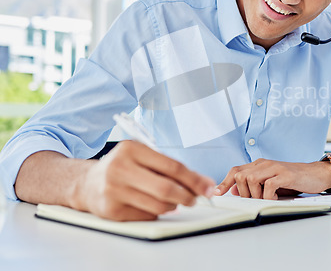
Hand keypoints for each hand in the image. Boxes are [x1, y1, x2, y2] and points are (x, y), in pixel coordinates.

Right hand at [72, 140, 214, 220]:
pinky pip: (146, 216)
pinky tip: (155, 205)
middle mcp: (120, 168)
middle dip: (188, 196)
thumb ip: (168, 166)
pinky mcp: (112, 211)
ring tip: (175, 201)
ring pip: (158, 206)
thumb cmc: (122, 167)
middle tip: (196, 199)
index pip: (172, 166)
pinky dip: (157, 213)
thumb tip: (201, 182)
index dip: (194, 179)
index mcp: (131, 149)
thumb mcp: (141, 155)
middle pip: (166, 188)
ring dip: (174, 206)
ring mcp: (114, 191)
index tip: (208, 186)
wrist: (87, 183)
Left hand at [215, 158, 330, 199]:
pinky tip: (275, 198)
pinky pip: (268, 185)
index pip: (236, 170)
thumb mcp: (270, 182)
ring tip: (266, 199)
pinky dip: (268, 196)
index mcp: (259, 165)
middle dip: (243, 192)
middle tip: (255, 199)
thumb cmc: (293, 180)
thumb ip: (253, 184)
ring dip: (255, 194)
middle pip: (240, 176)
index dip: (224, 182)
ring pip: (251, 179)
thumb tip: (234, 190)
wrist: (316, 174)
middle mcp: (265, 163)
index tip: (217, 193)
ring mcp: (275, 168)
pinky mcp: (286, 174)